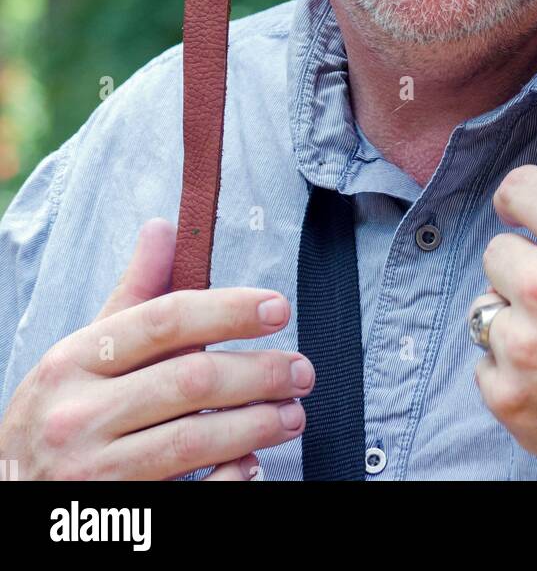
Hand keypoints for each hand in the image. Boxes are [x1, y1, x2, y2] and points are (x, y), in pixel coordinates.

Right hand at [0, 218, 313, 480]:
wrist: (10, 495)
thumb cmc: (57, 413)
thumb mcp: (80, 353)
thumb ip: (132, 295)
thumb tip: (165, 228)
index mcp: (75, 361)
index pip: (164, 320)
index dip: (228, 310)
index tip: (278, 308)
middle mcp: (79, 414)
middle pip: (190, 379)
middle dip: (259, 372)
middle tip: (301, 371)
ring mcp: (93, 472)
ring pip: (194, 439)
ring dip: (256, 424)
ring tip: (291, 414)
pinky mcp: (115, 515)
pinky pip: (188, 496)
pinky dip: (228, 479)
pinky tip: (251, 463)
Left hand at [474, 111, 536, 479]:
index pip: (517, 189)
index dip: (528, 204)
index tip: (535, 220)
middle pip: (498, 253)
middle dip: (529, 268)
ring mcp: (526, 348)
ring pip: (487, 312)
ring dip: (518, 322)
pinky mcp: (515, 405)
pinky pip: (485, 371)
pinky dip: (513, 376)